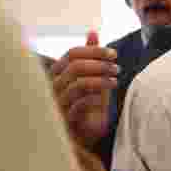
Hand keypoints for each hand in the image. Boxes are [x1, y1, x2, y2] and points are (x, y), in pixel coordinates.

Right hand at [50, 31, 118, 148]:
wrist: (83, 138)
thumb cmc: (87, 106)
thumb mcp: (92, 79)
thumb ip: (91, 57)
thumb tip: (93, 32)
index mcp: (58, 74)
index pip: (72, 54)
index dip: (94, 51)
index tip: (114, 54)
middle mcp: (53, 86)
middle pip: (75, 66)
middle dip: (100, 64)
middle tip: (117, 69)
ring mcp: (57, 103)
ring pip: (78, 83)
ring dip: (101, 80)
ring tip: (115, 81)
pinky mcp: (64, 120)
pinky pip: (80, 103)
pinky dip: (96, 97)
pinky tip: (106, 98)